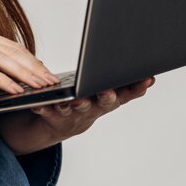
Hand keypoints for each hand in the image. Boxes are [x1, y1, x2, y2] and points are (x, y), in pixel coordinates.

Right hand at [0, 26, 59, 107]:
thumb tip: (23, 75)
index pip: (12, 46)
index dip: (32, 60)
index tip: (47, 73)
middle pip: (10, 51)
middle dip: (33, 68)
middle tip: (50, 82)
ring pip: (2, 60)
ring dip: (24, 75)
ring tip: (39, 87)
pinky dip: (4, 81)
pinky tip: (16, 91)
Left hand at [0, 78, 154, 155]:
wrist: (61, 125)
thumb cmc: (87, 100)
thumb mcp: (107, 91)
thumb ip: (123, 82)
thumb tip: (141, 60)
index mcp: (107, 99)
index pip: (127, 93)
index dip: (137, 87)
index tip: (146, 79)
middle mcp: (93, 108)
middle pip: (102, 102)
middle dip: (106, 96)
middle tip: (107, 90)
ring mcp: (73, 114)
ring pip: (75, 108)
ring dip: (75, 103)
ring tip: (74, 98)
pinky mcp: (52, 116)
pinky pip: (47, 110)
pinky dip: (44, 106)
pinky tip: (39, 102)